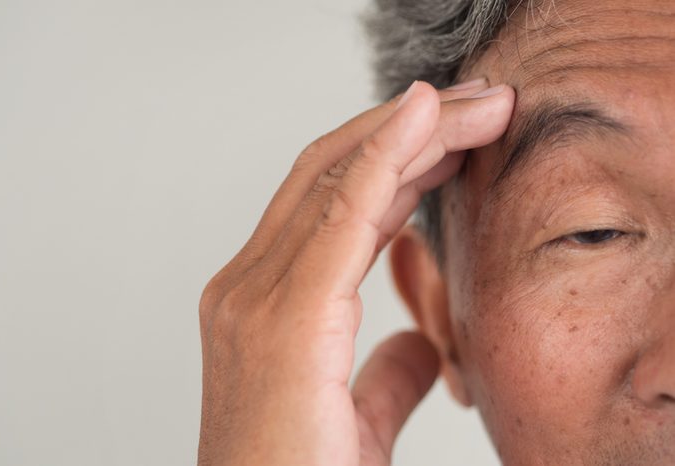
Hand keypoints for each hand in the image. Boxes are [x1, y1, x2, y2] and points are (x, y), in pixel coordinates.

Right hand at [198, 80, 514, 465]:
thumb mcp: (357, 419)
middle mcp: (248, 286)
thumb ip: (386, 371)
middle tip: (479, 102)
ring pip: (337, 182)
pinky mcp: (281, 319)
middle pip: (332, 178)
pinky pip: (340, 217)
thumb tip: (423, 340)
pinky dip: (383, 158)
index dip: (393, 161)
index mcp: (263, 304)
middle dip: (408, 131)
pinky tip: (425, 119)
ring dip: (411, 134)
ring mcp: (255, 297)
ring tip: (477, 104)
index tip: (454, 135)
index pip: (331, 207)